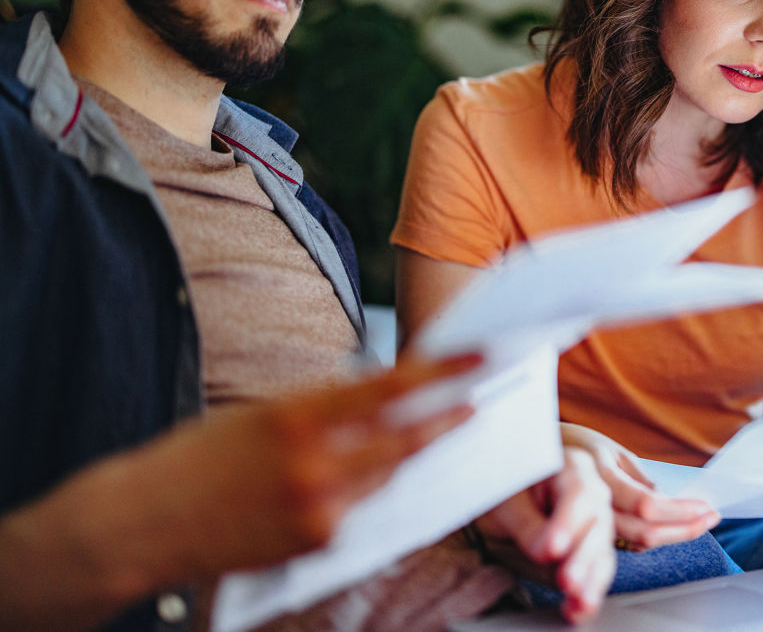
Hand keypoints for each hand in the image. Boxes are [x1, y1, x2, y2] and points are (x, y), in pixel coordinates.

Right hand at [0, 354, 481, 630]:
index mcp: (298, 415)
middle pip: (404, 438)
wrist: (147, 523)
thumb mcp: (261, 412)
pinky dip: (368, 488)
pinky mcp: (316, 542)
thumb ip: (321, 406)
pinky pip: (360, 509)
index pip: (389, 388)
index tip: (477, 357)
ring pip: (387, 475)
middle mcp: (315, 463)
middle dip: (446, 417)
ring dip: (411, 452)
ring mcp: (319, 508)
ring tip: (436, 427)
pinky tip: (367, 474)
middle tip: (477, 398)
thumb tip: (377, 395)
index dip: (441, 372)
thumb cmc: (199, 457)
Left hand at [476, 448, 614, 623]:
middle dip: (584, 556)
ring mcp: (594, 524)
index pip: (579, 493)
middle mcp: (592, 493)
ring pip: (603, 552)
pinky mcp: (591, 552)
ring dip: (592, 580)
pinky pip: (596, 573)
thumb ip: (527, 524)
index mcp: (572, 467)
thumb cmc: (502, 494)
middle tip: (567, 581)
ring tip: (579, 602)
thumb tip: (546, 552)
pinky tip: (577, 610)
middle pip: (599, 524)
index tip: (553, 548)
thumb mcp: (506, 503)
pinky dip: (589, 593)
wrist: (499, 508)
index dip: (569, 522)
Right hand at [561, 423, 719, 551]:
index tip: (706, 508)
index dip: (679, 512)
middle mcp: (592, 501)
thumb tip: (665, 500)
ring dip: (671, 535)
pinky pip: (622, 543)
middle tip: (711, 518)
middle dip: (683, 529)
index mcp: (600, 473)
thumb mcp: (610, 452)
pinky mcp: (584, 534)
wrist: (533, 456)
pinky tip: (667, 530)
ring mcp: (586, 521)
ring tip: (700, 522)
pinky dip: (648, 540)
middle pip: (643, 532)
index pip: (646, 504)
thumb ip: (637, 479)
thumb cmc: (576, 446)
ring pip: (633, 542)